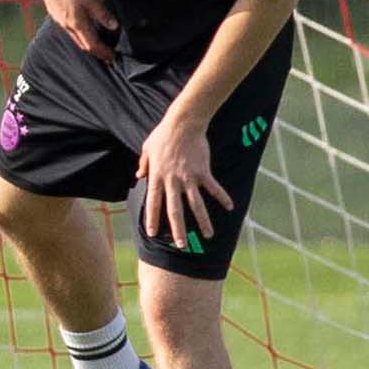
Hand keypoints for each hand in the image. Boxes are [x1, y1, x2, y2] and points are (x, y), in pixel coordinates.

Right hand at [36, 0, 117, 57]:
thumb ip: (102, 14)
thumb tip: (113, 26)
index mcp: (77, 24)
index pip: (92, 45)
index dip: (103, 52)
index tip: (112, 58)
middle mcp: (67, 25)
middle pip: (82, 45)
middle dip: (95, 51)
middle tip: (106, 55)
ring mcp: (59, 20)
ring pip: (75, 37)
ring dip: (86, 43)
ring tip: (95, 43)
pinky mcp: (55, 13)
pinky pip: (69, 29)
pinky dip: (78, 34)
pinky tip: (81, 27)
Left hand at [133, 109, 236, 251]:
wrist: (184, 122)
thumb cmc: (163, 134)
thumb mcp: (147, 148)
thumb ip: (143, 164)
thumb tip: (138, 175)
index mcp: (157, 176)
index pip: (153, 202)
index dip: (152, 218)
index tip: (152, 234)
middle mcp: (172, 180)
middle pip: (174, 210)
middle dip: (177, 229)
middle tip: (181, 246)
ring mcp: (188, 177)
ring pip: (196, 204)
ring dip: (202, 221)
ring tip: (208, 235)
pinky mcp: (203, 171)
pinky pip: (213, 188)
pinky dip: (222, 197)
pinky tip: (230, 208)